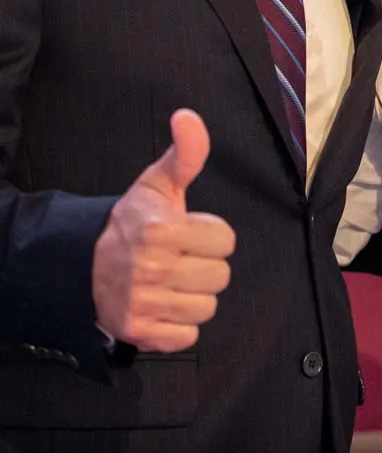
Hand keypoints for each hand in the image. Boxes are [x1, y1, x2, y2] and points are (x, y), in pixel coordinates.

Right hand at [92, 109, 235, 351]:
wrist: (85, 262)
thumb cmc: (134, 220)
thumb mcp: (159, 182)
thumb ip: (186, 152)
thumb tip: (188, 116)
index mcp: (163, 230)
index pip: (226, 240)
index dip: (211, 235)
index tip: (189, 232)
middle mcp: (152, 268)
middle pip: (220, 276)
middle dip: (205, 265)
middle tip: (181, 258)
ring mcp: (144, 303)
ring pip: (207, 307)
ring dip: (194, 295)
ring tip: (172, 281)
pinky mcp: (139, 332)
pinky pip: (187, 336)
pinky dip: (180, 325)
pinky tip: (165, 305)